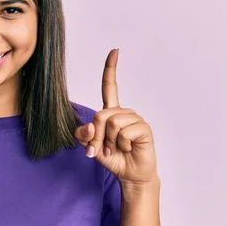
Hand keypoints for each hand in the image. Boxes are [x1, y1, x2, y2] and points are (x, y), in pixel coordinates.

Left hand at [75, 49, 157, 184]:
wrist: (128, 174)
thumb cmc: (111, 157)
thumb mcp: (90, 146)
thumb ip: (82, 134)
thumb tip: (89, 126)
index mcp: (111, 112)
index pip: (110, 87)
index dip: (111, 69)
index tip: (115, 52)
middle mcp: (124, 112)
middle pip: (100, 115)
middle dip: (97, 136)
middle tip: (102, 148)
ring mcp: (135, 119)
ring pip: (112, 123)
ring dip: (109, 141)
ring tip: (116, 149)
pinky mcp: (144, 128)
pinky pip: (124, 132)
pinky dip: (121, 144)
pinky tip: (128, 149)